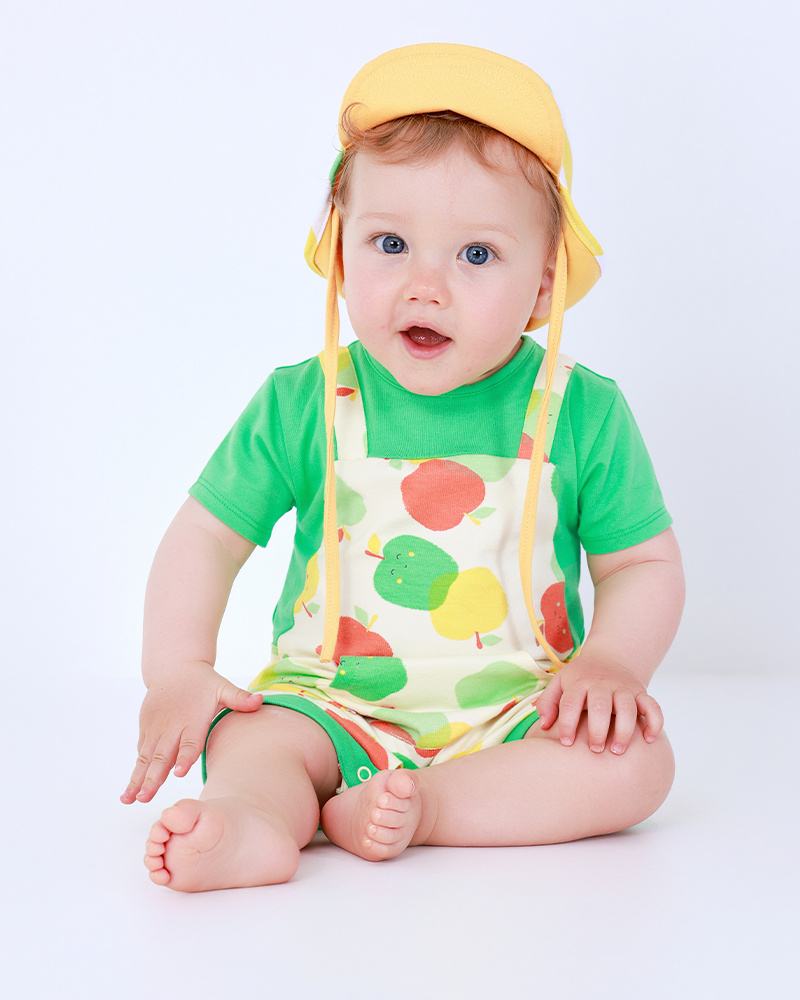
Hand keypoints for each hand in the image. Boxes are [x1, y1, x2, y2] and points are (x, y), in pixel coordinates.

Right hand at [120, 662, 262, 803]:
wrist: (174, 667)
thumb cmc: (202, 682)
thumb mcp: (222, 687)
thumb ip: (238, 698)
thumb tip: (260, 701)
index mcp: (192, 720)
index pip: (189, 742)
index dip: (184, 757)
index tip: (178, 772)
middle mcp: (172, 727)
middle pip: (162, 755)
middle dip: (153, 777)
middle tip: (145, 797)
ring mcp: (156, 729)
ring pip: (146, 758)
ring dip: (138, 779)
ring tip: (130, 799)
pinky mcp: (146, 729)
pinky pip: (142, 751)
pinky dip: (137, 768)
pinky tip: (131, 788)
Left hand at [535, 656, 663, 753]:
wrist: (610, 656)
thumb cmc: (580, 677)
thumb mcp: (560, 682)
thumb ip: (548, 703)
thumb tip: (544, 727)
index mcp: (579, 682)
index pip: (571, 702)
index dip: (567, 724)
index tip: (566, 744)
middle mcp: (602, 684)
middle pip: (600, 706)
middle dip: (597, 730)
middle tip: (595, 750)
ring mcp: (623, 688)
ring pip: (628, 707)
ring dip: (624, 730)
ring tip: (617, 750)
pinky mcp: (641, 692)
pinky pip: (653, 706)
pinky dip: (654, 722)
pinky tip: (649, 739)